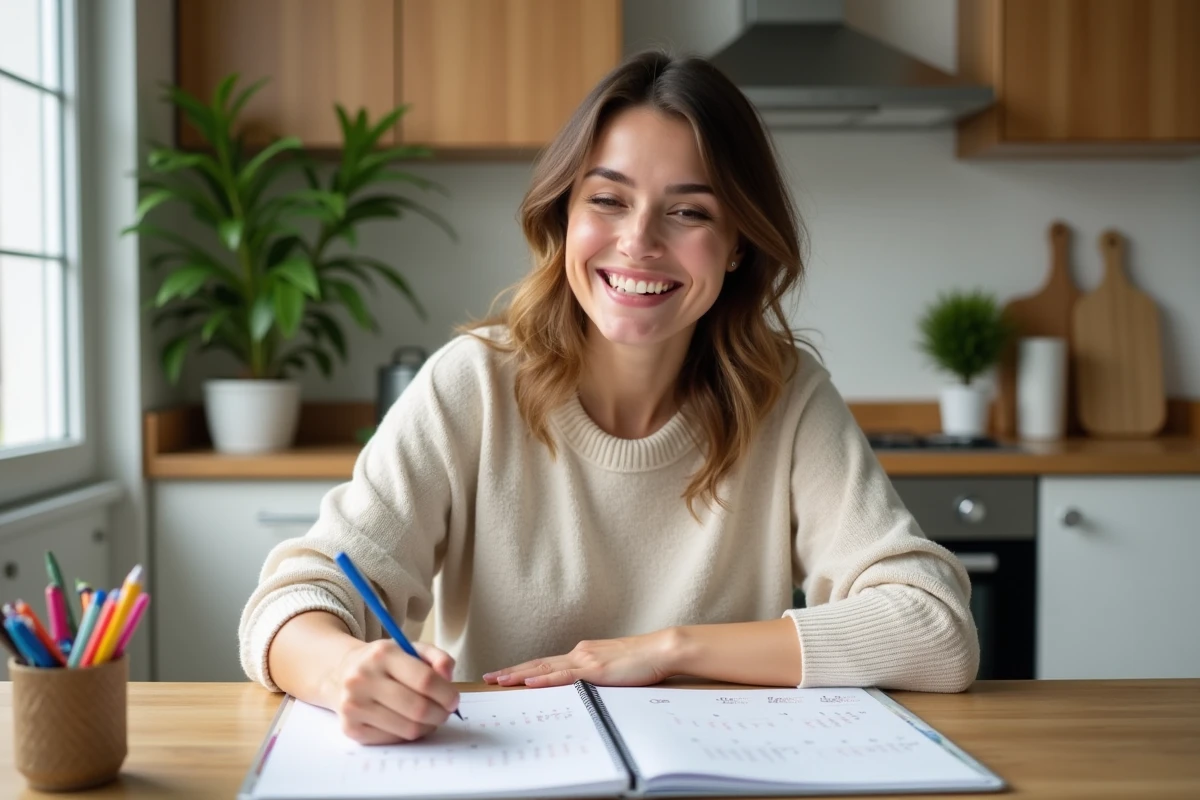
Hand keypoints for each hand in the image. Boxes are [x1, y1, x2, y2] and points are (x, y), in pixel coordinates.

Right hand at [328, 639, 459, 744]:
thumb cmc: (383, 663)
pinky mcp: (350, 728)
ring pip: (408, 729)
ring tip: (429, 717)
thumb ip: (437, 657)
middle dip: (440, 714)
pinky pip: (392, 739)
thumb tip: (448, 675)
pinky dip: (407, 734)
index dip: (446, 694)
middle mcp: (363, 679)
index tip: (454, 699)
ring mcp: (354, 706)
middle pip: (418, 708)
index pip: (425, 680)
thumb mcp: (409, 649)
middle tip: (445, 712)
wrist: (340, 673)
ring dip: (427, 726)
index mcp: (382, 654)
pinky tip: (407, 722)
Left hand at [482, 629, 679, 688]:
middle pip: (539, 663)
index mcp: (583, 654)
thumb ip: (595, 675)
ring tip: (499, 680)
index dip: (524, 669)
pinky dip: (545, 679)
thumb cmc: (642, 661)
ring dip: (520, 674)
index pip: (547, 663)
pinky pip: (565, 676)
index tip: (504, 674)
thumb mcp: (613, 668)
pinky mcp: (595, 670)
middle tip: (489, 678)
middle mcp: (579, 653)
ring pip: (545, 668)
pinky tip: (529, 682)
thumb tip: (583, 686)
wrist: (661, 649)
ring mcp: (586, 660)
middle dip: (512, 671)